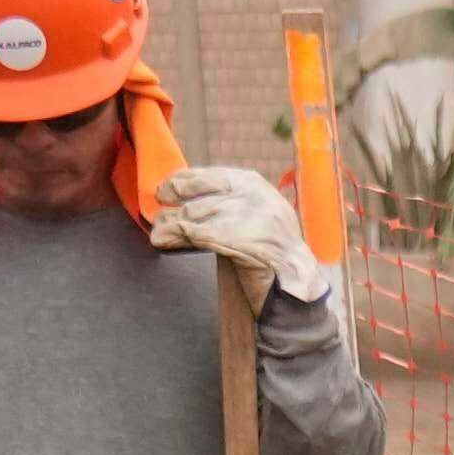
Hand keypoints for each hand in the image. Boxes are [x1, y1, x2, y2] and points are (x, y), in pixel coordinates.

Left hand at [147, 161, 336, 313]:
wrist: (294, 279)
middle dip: (173, 201)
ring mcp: (243, 214)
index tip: (167, 188)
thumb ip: (229, 201)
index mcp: (252, 184)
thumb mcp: (255, 214)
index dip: (182, 180)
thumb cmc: (270, 250)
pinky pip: (193, 233)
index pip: (209, 175)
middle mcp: (248, 194)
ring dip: (168, 224)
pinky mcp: (234, 237)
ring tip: (158, 232)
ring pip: (191, 213)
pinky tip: (162, 241)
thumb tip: (186, 192)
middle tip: (159, 210)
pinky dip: (174, 237)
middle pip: (197, 194)